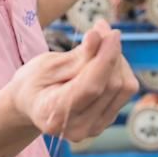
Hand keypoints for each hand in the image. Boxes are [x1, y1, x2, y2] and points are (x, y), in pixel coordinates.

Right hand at [8, 22, 138, 142]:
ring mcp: (95, 128)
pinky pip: (125, 91)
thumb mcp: (48, 65)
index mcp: (55, 114)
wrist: (32, 104)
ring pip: (124, 87)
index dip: (106, 57)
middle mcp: (78, 128)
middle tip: (101, 28)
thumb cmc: (35, 82)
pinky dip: (119, 69)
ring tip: (100, 41)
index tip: (112, 33)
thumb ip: (78, 55)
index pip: (91, 86)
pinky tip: (103, 59)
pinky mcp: (107, 120)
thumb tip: (99, 36)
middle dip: (112, 52)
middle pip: (112, 86)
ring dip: (118, 59)